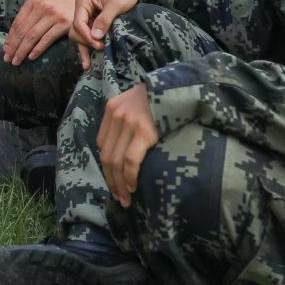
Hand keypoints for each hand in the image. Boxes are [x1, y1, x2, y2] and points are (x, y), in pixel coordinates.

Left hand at [2, 0, 75, 66]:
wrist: (84, 4)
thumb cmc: (61, 6)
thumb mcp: (44, 3)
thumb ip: (30, 15)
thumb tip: (14, 34)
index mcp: (33, 1)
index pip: (17, 22)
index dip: (10, 38)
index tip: (5, 50)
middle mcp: (41, 6)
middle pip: (22, 30)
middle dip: (13, 47)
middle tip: (7, 59)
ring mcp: (52, 14)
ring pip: (32, 36)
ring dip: (22, 51)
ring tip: (16, 61)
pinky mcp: (63, 23)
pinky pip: (46, 39)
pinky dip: (37, 49)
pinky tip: (31, 57)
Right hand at [69, 0, 138, 72]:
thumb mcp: (116, 5)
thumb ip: (104, 19)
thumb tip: (95, 36)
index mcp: (83, 2)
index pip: (78, 23)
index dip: (86, 36)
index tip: (99, 44)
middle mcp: (81, 10)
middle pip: (76, 30)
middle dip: (86, 41)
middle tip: (101, 48)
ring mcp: (86, 17)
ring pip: (80, 35)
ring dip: (85, 48)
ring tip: (89, 64)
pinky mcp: (92, 23)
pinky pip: (87, 36)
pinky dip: (87, 47)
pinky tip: (88, 61)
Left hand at [97, 83, 158, 207]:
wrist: (181, 86)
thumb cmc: (163, 98)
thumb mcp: (137, 103)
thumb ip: (127, 120)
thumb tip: (126, 151)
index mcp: (112, 108)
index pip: (103, 144)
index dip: (107, 167)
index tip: (114, 181)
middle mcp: (117, 114)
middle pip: (107, 156)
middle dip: (111, 181)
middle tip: (119, 198)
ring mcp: (129, 123)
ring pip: (115, 162)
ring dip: (119, 185)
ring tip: (126, 199)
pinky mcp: (143, 131)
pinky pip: (130, 161)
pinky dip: (129, 177)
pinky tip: (133, 187)